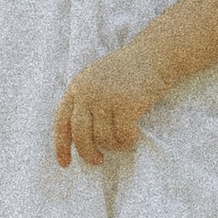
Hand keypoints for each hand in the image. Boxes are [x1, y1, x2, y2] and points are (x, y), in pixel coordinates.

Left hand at [55, 42, 165, 168]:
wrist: (155, 54)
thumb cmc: (130, 71)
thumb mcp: (98, 80)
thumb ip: (86, 102)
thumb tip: (82, 139)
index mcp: (78, 85)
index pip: (62, 121)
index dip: (61, 145)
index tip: (65, 164)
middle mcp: (87, 91)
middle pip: (80, 135)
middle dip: (88, 153)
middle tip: (98, 161)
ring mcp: (106, 97)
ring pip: (103, 138)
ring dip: (115, 145)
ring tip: (125, 139)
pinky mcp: (125, 104)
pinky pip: (123, 136)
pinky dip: (129, 140)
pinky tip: (135, 135)